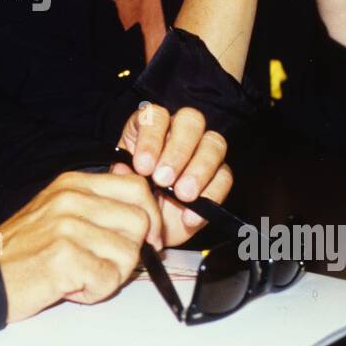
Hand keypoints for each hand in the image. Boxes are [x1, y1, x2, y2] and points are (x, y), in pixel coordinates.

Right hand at [0, 170, 164, 323]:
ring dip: (110, 275)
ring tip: (80, 276)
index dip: (150, 216)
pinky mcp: (65, 257)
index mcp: (73, 184)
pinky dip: (95, 291)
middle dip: (131, 252)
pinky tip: (70, 287)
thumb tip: (147, 218)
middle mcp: (71, 199)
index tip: (146, 240)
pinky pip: (109, 278)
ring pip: (128, 254)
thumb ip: (97, 208)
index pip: (137, 187)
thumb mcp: (59, 213)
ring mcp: (67, 226)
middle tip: (105, 266)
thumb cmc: (24, 251)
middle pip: (140, 222)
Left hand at [116, 101, 233, 246]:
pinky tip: (190, 216)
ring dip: (199, 170)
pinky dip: (210, 196)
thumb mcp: (121, 186)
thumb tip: (125, 168)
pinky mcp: (219, 175)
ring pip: (214, 144)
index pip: (156, 116)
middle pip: (191, 120)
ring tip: (182, 196)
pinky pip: (224, 177)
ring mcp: (203, 151)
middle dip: (178, 150)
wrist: (148, 229)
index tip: (142, 166)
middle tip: (162, 179)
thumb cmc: (132, 198)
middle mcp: (179, 131)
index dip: (151, 138)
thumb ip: (123, 174)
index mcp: (150, 127)